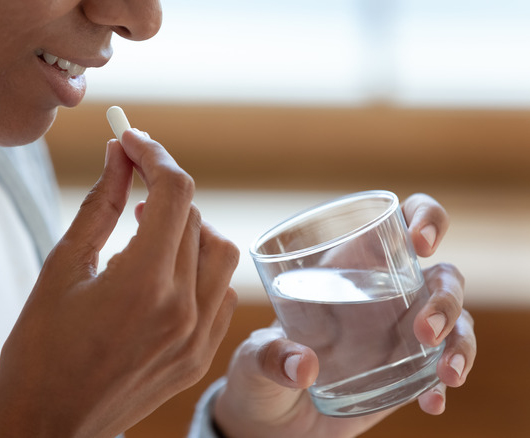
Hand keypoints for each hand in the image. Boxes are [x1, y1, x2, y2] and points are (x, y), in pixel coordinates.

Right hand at [0, 129, 238, 437]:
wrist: (47, 425)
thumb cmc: (38, 351)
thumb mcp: (62, 268)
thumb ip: (100, 205)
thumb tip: (118, 155)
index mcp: (142, 283)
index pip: (174, 192)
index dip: (153, 155)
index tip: (130, 140)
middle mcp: (182, 309)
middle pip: (197, 217)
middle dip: (164, 188)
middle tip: (131, 181)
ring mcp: (197, 338)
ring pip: (220, 253)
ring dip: (190, 228)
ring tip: (149, 232)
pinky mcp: (200, 356)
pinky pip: (220, 293)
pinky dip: (200, 268)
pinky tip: (164, 272)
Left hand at [212, 193, 475, 437]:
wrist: (270, 423)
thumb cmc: (258, 372)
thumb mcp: (252, 360)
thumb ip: (269, 357)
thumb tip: (301, 366)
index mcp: (346, 267)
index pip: (397, 223)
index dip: (423, 218)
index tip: (421, 242)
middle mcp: (383, 295)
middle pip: (441, 277)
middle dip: (444, 299)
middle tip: (425, 331)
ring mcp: (401, 333)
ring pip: (455, 321)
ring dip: (459, 341)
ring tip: (446, 373)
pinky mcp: (408, 372)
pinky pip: (442, 369)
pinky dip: (443, 384)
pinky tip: (432, 402)